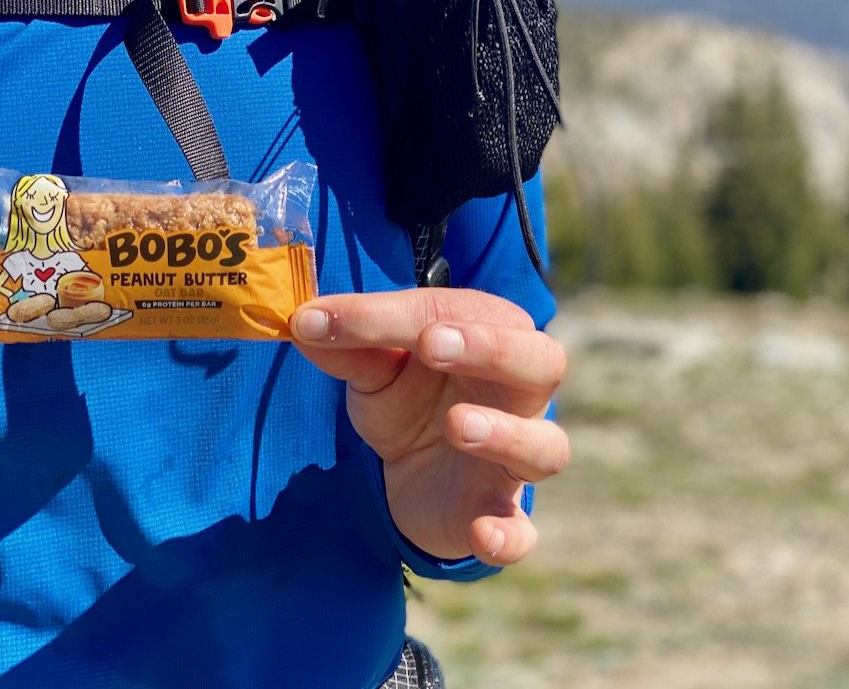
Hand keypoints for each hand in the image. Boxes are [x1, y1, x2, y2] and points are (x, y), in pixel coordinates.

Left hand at [291, 288, 567, 566]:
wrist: (410, 475)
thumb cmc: (408, 399)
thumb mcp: (374, 369)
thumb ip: (348, 344)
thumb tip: (303, 321)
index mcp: (492, 337)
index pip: (458, 313)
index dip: (399, 316)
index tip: (343, 319)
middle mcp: (520, 395)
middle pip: (541, 362)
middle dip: (491, 348)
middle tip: (433, 345)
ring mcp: (516, 459)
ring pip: (545, 446)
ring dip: (506, 433)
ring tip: (458, 424)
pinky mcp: (500, 515)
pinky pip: (523, 532)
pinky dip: (509, 536)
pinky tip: (483, 534)